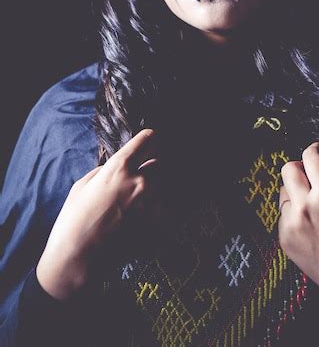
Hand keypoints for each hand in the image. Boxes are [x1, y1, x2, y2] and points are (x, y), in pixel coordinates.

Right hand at [37, 128, 159, 299]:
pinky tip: (135, 225)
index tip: (149, 143)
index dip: (149, 140)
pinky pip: (162, 211)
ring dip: (152, 193)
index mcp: (120, 167)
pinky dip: (153, 214)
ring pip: (161, 188)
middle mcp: (141, 182)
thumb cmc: (74, 220)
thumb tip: (119, 165)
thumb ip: (106, 170)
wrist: (77, 261)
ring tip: (131, 208)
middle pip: (159, 163)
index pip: (149, 139)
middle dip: (150, 169)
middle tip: (135, 183)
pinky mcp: (158, 226)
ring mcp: (152, 205)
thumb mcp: (83, 185)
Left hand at [278, 142, 318, 340]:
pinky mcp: (282, 237)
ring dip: (293, 192)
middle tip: (308, 175)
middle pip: (287, 169)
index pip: (310, 157)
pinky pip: (282, 214)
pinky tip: (307, 226)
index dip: (314, 150)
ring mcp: (289, 223)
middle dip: (298, 168)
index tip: (316, 151)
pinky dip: (292, 214)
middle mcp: (303, 207)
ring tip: (309, 206)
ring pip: (282, 192)